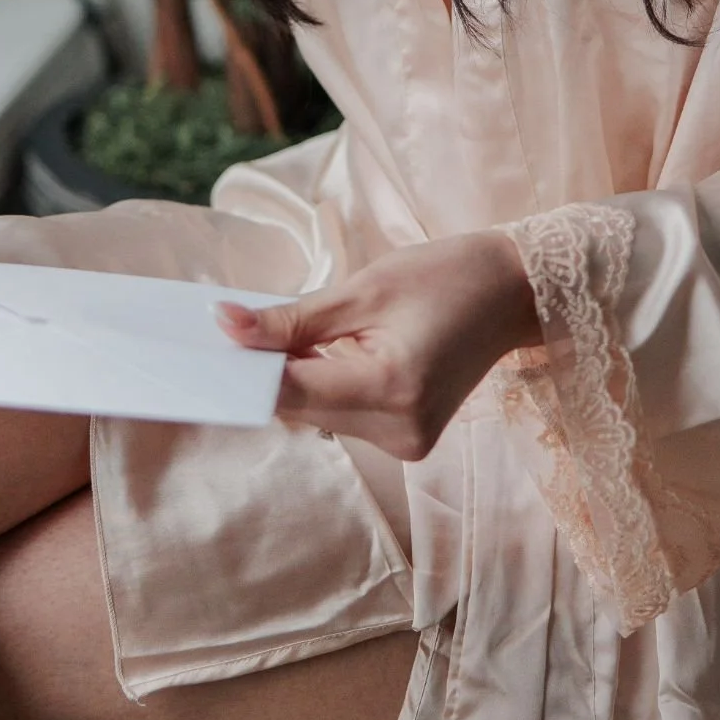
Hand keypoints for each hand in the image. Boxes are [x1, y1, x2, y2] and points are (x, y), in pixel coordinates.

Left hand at [217, 232, 540, 458]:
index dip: (244, 372)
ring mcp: (405, 443)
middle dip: (270, 368)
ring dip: (300, 376)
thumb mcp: (363, 288)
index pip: (290, 392)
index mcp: (391, 388)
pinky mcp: (407, 441)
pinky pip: (343, 416)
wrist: (514, 293)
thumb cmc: (444, 276)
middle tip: (247, 323)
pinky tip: (337, 349)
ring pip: (317, 414)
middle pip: (300, 407)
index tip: (205, 347)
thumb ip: (290, 318)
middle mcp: (398, 431)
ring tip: (313, 328)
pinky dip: (327, 384)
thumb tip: (224, 327)